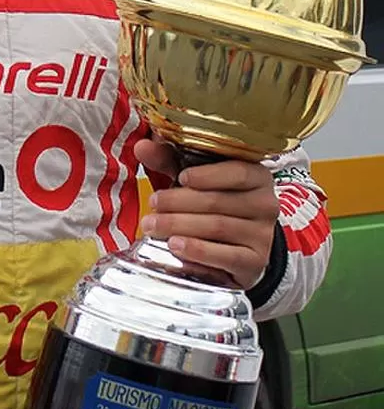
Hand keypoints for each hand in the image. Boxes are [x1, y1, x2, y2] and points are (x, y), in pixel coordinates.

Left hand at [134, 138, 278, 289]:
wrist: (238, 248)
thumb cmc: (214, 204)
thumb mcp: (195, 179)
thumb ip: (170, 161)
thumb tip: (142, 146)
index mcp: (257, 177)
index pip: (238, 172)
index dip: (208, 175)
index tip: (181, 177)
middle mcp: (266, 204)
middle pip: (219, 201)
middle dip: (179, 203)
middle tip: (152, 204)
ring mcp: (263, 235)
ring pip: (218, 227)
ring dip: (180, 226)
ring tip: (152, 225)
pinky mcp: (255, 262)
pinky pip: (226, 256)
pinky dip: (197, 251)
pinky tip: (175, 246)